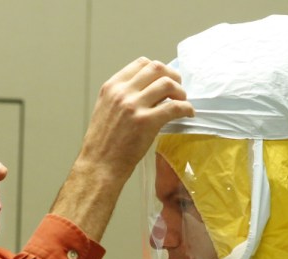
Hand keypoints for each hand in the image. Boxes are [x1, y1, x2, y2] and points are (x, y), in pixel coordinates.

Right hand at [77, 57, 194, 180]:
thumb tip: (147, 91)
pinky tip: (188, 114)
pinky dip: (186, 108)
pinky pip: (175, 107)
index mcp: (112, 87)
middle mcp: (122, 92)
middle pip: (156, 68)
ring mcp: (134, 106)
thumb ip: (122, 97)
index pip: (141, 63)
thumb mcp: (106, 110)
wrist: (99, 165)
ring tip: (183, 102)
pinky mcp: (147, 122)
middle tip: (178, 89)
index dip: (158, 69)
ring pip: (167, 84)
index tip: (165, 79)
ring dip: (180, 91)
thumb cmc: (103, 144)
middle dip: (172, 76)